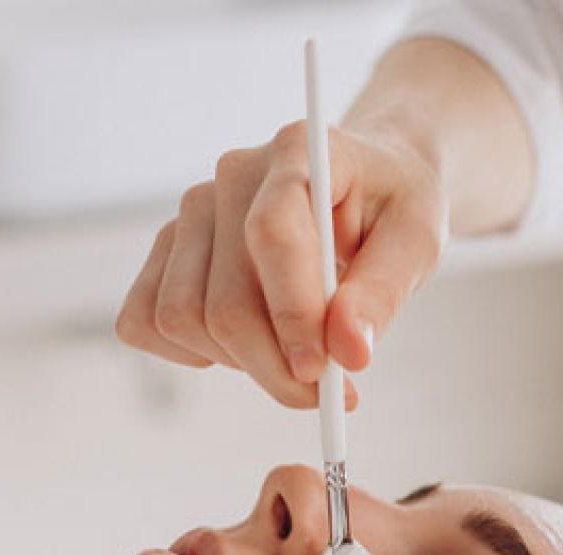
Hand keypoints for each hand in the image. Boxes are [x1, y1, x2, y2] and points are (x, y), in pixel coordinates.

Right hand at [115, 121, 448, 409]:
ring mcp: (192, 213)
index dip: (292, 315)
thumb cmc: (392, 209)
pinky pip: (146, 321)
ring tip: (292, 354)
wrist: (368, 186)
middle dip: (275, 367)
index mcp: (297, 153)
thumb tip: (349, 351)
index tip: (321, 373)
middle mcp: (232, 176)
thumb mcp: (417, 242)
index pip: (271, 235)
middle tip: (327, 393)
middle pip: (224, 301)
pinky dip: (192, 354)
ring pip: (182, 318)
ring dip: (240, 363)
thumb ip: (383, 292)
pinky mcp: (169, 250)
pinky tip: (242, 348)